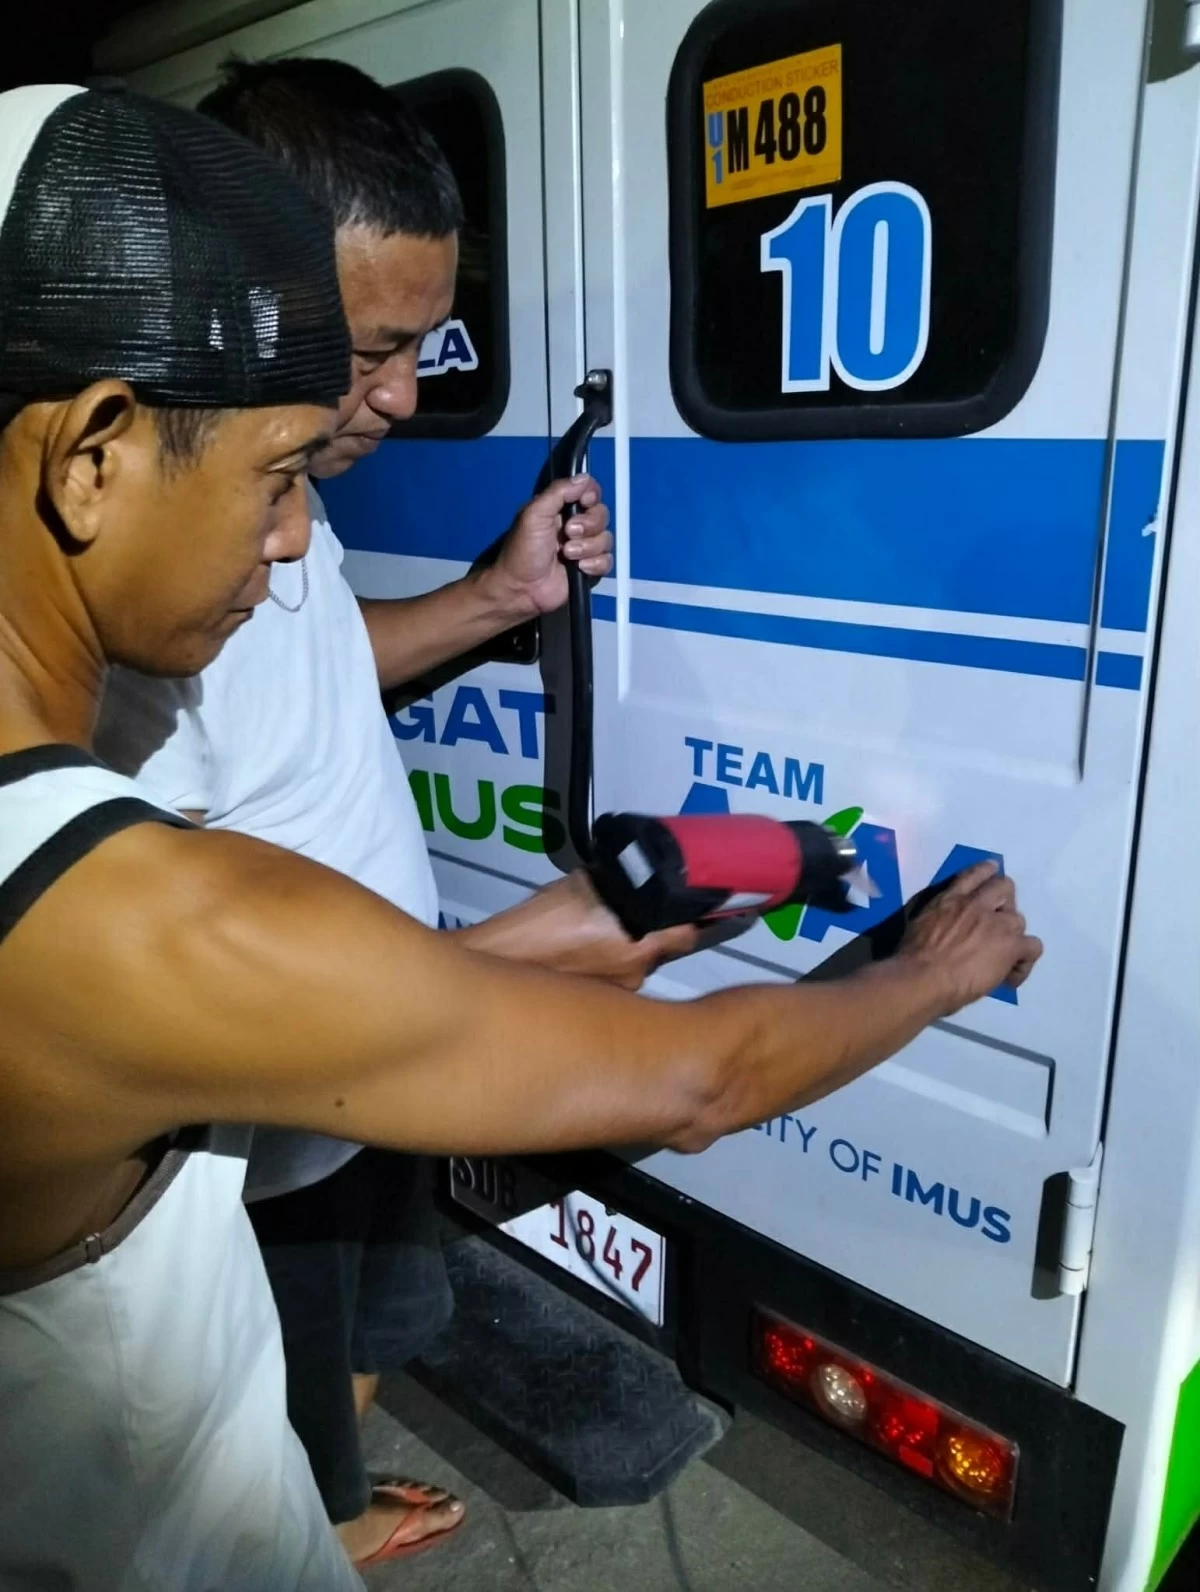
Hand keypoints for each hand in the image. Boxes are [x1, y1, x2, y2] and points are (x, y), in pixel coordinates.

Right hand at [457, 871, 697, 989]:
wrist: (493, 967)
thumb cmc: (534, 924)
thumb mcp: (578, 887)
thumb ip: (611, 887)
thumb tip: (629, 881)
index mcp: (640, 943)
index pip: (690, 934)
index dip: (696, 920)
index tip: (699, 909)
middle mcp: (638, 975)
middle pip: (661, 951)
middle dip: (648, 936)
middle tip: (622, 920)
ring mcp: (618, 996)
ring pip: (634, 969)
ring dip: (622, 955)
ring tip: (588, 942)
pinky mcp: (597, 1009)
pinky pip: (612, 985)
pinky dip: (603, 974)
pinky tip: (576, 964)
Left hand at [483, 475, 611, 618]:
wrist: (521, 588)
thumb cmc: (522, 550)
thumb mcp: (534, 514)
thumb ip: (558, 492)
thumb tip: (584, 478)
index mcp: (562, 509)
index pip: (590, 492)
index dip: (592, 495)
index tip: (585, 502)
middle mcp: (576, 526)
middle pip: (602, 515)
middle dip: (588, 525)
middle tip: (568, 534)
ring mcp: (584, 548)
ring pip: (606, 539)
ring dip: (588, 547)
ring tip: (567, 554)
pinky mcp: (590, 569)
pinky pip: (607, 561)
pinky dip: (595, 564)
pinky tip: (579, 568)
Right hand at [895, 862, 1041, 1014]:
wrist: (924, 977)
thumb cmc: (911, 958)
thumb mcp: (919, 924)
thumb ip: (938, 919)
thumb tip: (946, 930)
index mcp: (950, 899)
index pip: (974, 875)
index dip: (987, 873)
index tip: (992, 875)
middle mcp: (976, 904)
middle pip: (1005, 888)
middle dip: (1005, 904)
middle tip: (997, 925)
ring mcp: (997, 923)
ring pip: (1020, 919)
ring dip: (1012, 936)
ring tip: (1003, 957)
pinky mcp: (1011, 945)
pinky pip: (1033, 947)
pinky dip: (1024, 962)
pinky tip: (1009, 976)